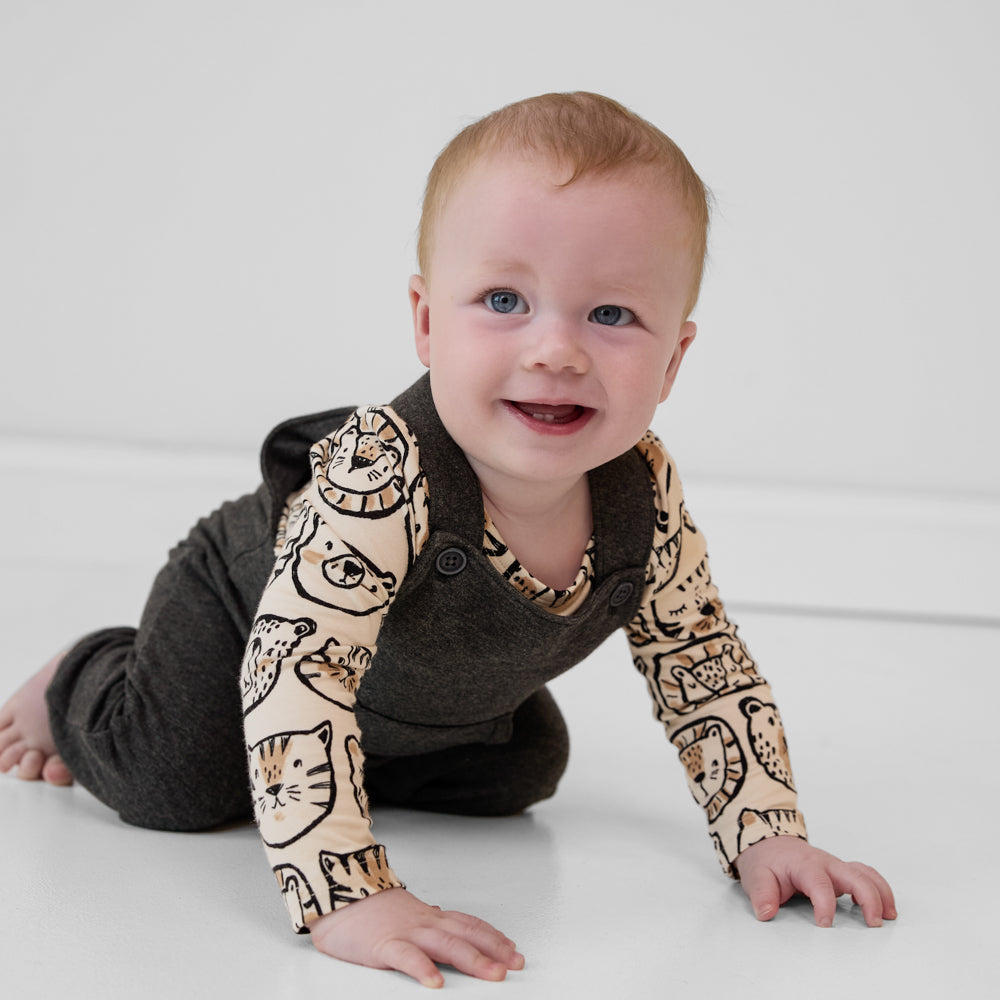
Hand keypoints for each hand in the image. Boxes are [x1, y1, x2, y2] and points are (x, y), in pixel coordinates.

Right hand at [308, 887, 524, 987]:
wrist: (336, 893)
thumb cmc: (370, 909)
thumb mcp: (406, 912)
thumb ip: (427, 920)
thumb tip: (446, 921)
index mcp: (429, 916)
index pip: (469, 924)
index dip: (493, 937)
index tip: (514, 949)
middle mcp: (424, 922)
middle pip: (465, 934)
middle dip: (494, 950)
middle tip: (516, 964)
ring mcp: (406, 932)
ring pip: (445, 944)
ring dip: (473, 959)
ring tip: (493, 975)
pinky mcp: (383, 944)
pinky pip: (406, 957)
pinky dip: (422, 969)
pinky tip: (435, 983)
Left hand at [735, 835, 896, 927]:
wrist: (769, 842)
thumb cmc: (767, 860)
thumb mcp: (756, 875)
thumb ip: (762, 894)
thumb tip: (766, 912)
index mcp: (804, 864)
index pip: (820, 884)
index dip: (824, 905)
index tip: (824, 924)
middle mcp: (825, 863)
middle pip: (854, 875)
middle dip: (868, 898)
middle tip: (873, 923)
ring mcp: (835, 866)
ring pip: (865, 874)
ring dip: (880, 893)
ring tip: (888, 916)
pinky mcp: (841, 872)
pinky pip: (865, 876)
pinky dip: (878, 889)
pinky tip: (883, 907)